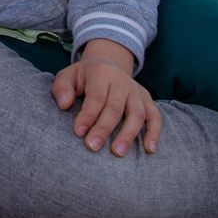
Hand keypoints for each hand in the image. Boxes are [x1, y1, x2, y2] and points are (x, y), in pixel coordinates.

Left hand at [51, 39, 161, 156]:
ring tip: (118, 152)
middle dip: (104, 129)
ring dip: (128, 134)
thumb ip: (62, 88)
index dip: (88, 115)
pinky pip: (155, 117)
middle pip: (115, 108)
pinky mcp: (148, 100)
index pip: (96, 97)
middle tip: (92, 146)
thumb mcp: (68, 75)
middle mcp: (122, 82)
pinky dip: (154, 133)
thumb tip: (63, 105)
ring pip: (137, 114)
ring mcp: (137, 92)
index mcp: (101, 74)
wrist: (107, 65)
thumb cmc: (84, 77)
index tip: (79, 133)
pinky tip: (149, 149)